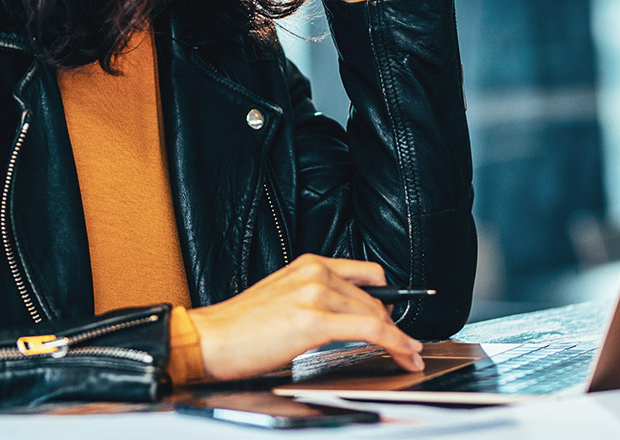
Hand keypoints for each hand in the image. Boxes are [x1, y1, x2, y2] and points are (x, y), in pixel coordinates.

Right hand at [185, 254, 424, 380]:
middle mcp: (314, 272)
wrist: (211, 339)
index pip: (366, 273)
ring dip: (399, 337)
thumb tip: (347, 315)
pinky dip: (395, 342)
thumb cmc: (240, 328)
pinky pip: (372, 329)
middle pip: (375, 297)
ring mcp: (316, 293)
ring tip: (408, 354)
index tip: (400, 315)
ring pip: (377, 314)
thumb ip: (315, 298)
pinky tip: (404, 353)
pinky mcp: (316, 320)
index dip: (389, 296)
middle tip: (403, 345)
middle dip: (393, 324)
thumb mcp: (283, 299)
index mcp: (307, 264)